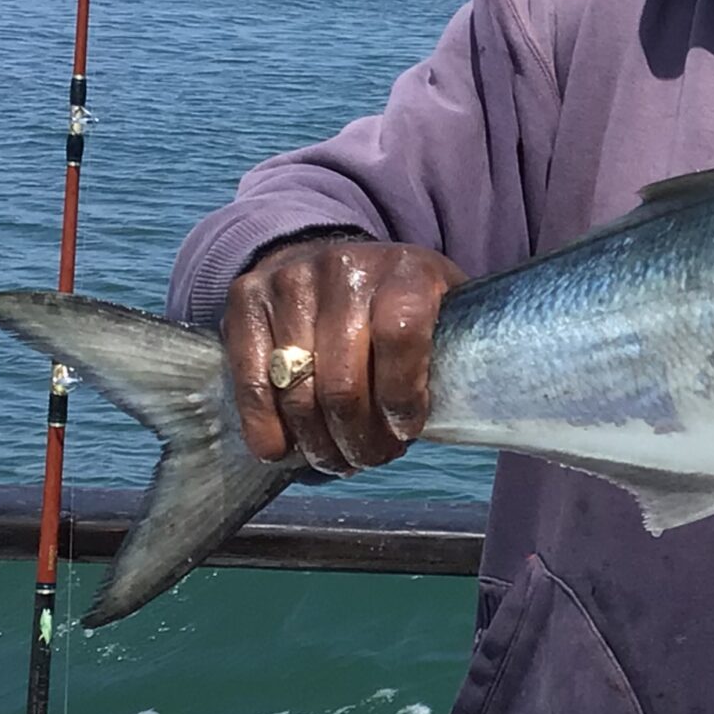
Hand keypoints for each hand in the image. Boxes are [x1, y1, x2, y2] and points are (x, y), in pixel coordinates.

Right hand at [224, 236, 464, 474]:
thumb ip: (454, 352)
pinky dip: (267, 429)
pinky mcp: (245, 296)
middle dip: (358, 439)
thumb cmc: (400, 304)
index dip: (401, 396)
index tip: (406, 429)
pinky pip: (251, 382)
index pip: (400, 335)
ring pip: (297, 391)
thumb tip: (467, 418)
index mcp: (406, 270)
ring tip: (337, 457)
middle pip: (342, 380)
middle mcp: (344, 267)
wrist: (332, 256)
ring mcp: (290, 279)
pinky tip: (283, 450)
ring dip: (318, 443)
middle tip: (370, 457)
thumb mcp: (442, 311)